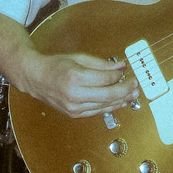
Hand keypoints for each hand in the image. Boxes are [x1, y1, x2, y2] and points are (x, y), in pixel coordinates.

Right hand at [24, 52, 139, 118]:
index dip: (118, 76)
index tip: (125, 72)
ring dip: (121, 100)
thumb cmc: (56, 65)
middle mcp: (74, 95)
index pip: (105, 79)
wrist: (36, 79)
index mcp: (75, 77)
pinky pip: (97, 112)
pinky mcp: (74, 114)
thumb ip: (101, 64)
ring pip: (104, 106)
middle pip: (108, 95)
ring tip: (132, 95)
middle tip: (135, 86)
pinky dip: (110, 107)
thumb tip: (120, 67)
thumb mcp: (79, 58)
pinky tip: (119, 102)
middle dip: (125, 90)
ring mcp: (74, 107)